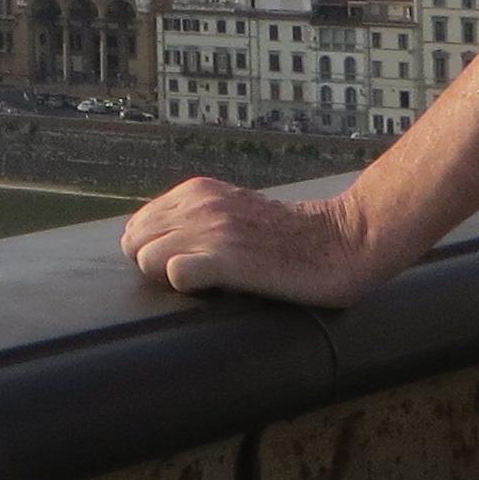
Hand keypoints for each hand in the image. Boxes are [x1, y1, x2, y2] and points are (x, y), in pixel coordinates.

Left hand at [122, 175, 385, 307]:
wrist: (343, 241)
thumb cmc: (290, 238)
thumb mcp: (234, 211)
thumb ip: (198, 218)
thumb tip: (154, 243)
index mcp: (198, 191)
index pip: (136, 226)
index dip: (152, 252)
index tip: (182, 265)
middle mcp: (200, 205)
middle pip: (135, 243)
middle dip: (154, 266)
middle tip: (194, 278)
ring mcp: (213, 229)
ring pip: (146, 259)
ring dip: (168, 278)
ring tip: (208, 283)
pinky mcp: (229, 258)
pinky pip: (175, 275)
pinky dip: (187, 287)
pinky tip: (216, 288)